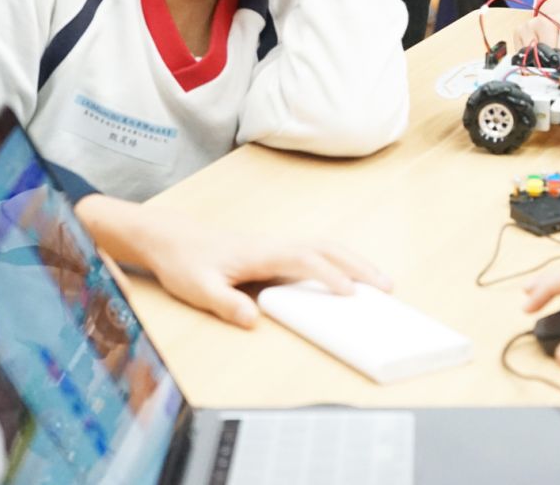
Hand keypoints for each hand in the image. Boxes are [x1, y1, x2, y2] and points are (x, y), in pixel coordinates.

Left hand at [148, 222, 390, 327]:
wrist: (173, 238)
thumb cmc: (186, 263)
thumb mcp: (198, 289)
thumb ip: (226, 304)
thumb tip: (254, 320)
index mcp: (262, 253)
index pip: (306, 261)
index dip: (330, 276)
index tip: (351, 294)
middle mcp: (276, 244)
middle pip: (328, 249)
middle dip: (360, 266)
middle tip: (387, 286)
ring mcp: (278, 245)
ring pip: (327, 247)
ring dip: (356, 261)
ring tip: (381, 281)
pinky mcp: (277, 250)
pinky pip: (318, 251)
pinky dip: (342, 260)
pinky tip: (352, 275)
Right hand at [512, 0, 559, 63]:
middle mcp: (546, 20)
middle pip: (549, 56)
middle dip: (557, 67)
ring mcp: (530, 25)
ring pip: (534, 58)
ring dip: (544, 64)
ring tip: (554, 56)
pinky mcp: (519, 31)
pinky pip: (523, 56)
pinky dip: (532, 60)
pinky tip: (542, 53)